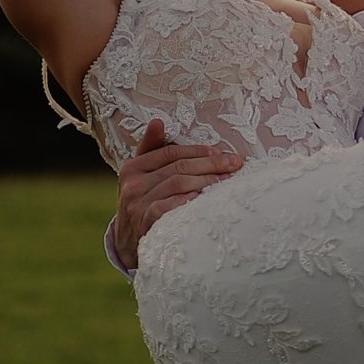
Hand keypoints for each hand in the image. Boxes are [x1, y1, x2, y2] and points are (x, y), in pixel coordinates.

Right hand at [110, 119, 242, 264]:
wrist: (128, 242)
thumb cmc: (143, 202)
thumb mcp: (141, 175)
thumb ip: (151, 149)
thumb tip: (158, 121)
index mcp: (132, 167)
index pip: (169, 152)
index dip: (197, 151)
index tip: (221, 152)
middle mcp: (132, 184)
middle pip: (178, 167)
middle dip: (210, 164)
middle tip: (234, 164)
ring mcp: (137, 205)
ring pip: (177, 184)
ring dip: (206, 180)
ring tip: (227, 180)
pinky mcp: (145, 223)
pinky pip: (171, 207)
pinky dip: (190, 201)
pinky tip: (207, 199)